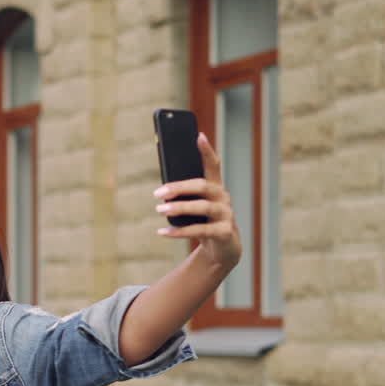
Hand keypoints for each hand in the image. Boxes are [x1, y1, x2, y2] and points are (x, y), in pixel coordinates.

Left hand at [153, 133, 241, 270]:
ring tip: (159, 209)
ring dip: (179, 208)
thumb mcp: (194, 207)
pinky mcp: (225, 232)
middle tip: (158, 193)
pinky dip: (180, 231)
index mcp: (215, 187)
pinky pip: (201, 230)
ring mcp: (226, 214)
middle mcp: (223, 197)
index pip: (213, 165)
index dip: (207, 151)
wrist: (221, 249)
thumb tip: (162, 192)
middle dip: (179, 188)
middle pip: (202, 186)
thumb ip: (184, 196)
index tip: (198, 135)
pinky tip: (163, 232)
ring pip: (203, 207)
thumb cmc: (203, 222)